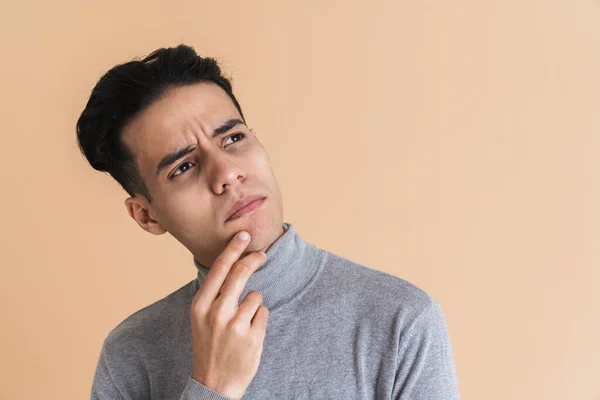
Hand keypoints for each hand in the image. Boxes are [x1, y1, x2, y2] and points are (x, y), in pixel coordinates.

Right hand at [190, 231, 268, 399]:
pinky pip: (264, 313)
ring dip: (254, 305)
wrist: (214, 384)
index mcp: (200, 306)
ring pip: (256, 296)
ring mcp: (235, 325)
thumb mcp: (201, 318)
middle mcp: (216, 313)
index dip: (233, 249)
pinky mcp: (253, 336)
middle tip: (262, 254)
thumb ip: (214, 294)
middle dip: (254, 259)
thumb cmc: (209, 346)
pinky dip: (259, 320)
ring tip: (242, 324)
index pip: (219, 269)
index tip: (244, 235)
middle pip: (241, 273)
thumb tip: (233, 264)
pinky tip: (249, 334)